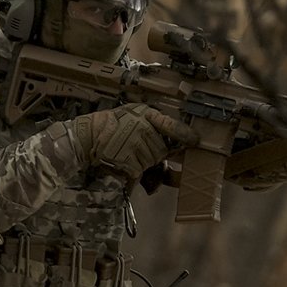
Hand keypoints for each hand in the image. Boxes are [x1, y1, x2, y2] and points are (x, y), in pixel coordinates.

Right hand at [71, 104, 197, 178]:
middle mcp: (143, 129)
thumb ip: (152, 126)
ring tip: (127, 152)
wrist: (90, 135)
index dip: (184, 134)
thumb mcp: (133, 116)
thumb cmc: (113, 125)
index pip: (170, 125)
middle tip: (137, 147)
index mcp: (146, 115)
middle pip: (162, 150)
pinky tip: (123, 160)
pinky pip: (140, 170)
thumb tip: (172, 143)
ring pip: (152, 161)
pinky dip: (133, 171)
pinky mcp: (128, 159)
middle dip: (154, 153)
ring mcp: (136, 145)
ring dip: (143, 162)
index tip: (196, 140)